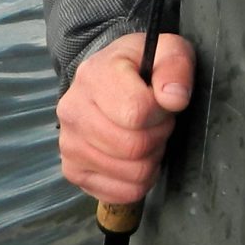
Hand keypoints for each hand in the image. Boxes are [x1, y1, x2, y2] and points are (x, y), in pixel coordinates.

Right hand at [56, 32, 195, 204]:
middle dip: (158, 137)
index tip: (162, 104)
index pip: (136, 112)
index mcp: (93, 75)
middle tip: (157, 123)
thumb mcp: (166, 51)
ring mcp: (69, 144)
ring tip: (145, 136)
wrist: (109, 77)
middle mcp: (72, 110)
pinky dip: (139, 181)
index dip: (161, 113)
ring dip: (150, 158)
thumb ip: (175, 67)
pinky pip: (120, 193)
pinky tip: (135, 159)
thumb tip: (174, 99)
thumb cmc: (141, 66)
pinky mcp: (73, 171)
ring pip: (131, 173)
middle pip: (133, 147)